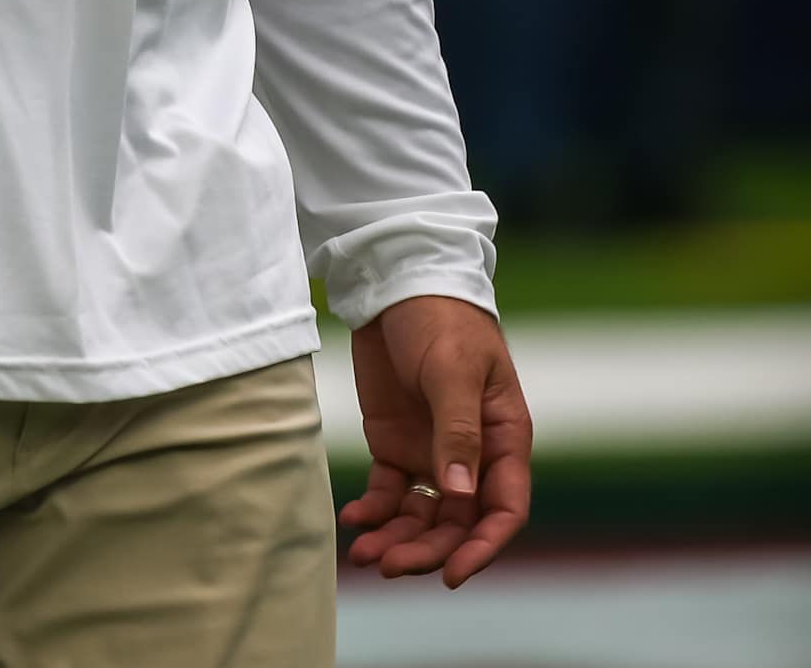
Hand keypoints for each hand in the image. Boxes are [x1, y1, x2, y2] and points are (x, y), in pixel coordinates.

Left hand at [340, 296, 531, 588]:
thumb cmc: (441, 318)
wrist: (396, 281)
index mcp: (502, 437)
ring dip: (397, 538)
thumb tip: (460, 494)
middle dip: (427, 550)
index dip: (482, 547)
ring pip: (422, 516)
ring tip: (365, 553)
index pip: (503, 509)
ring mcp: (432, 451)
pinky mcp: (395, 443)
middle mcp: (472, 454)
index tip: (452, 574)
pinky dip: (374, 511)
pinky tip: (353, 520)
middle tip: (390, 563)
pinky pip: (389, 492)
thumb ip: (458, 431)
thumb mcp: (453, 370)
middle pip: (457, 522)